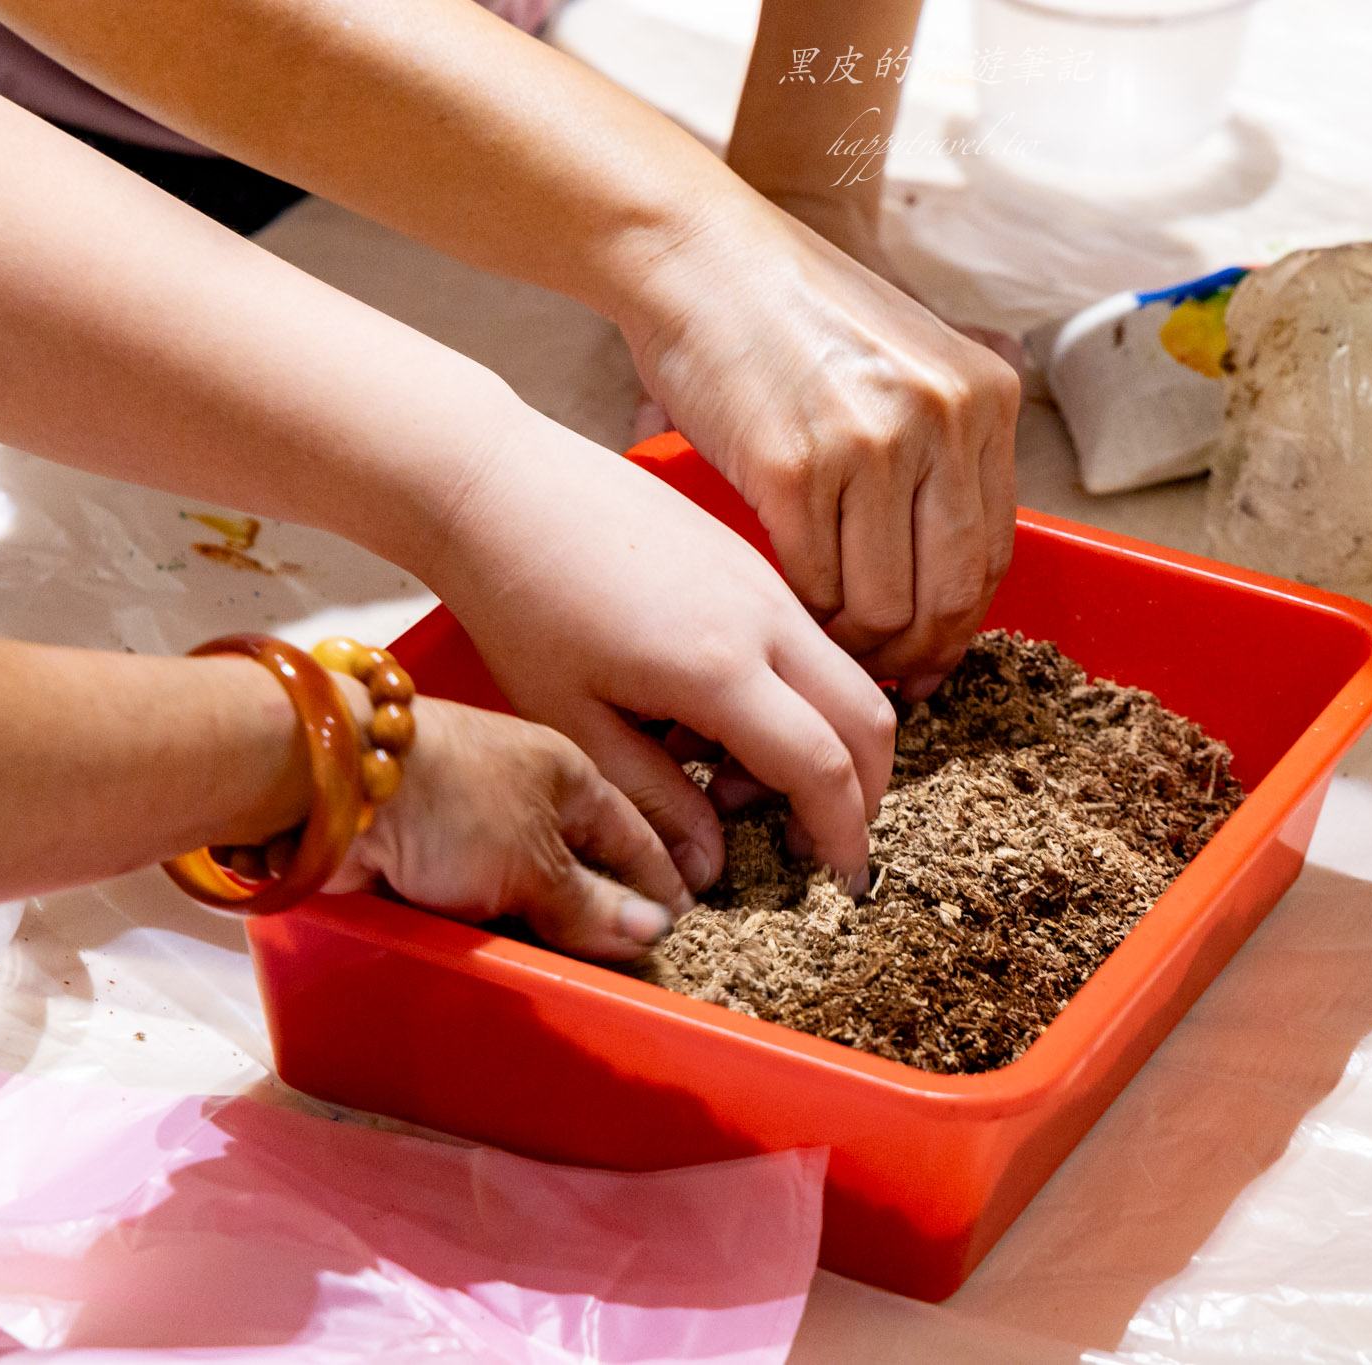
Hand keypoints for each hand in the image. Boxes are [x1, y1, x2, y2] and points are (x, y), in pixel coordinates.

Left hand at [327, 695, 689, 961]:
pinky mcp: (422, 849)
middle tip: (630, 966)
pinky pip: (474, 898)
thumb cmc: (455, 803)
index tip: (682, 928)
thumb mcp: (536, 861)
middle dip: (601, 911)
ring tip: (572, 972)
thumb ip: (591, 905)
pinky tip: (506, 955)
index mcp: (568, 774)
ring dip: (542, 925)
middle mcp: (523, 792)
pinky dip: (491, 926)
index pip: (632, 835)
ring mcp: (470, 821)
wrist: (332, 783)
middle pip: (578, 862)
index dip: (659, 882)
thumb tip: (655, 933)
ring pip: (524, 885)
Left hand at [425, 411, 894, 892]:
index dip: (843, 834)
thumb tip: (708, 870)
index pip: (823, 767)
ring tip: (734, 778)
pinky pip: (812, 642)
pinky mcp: (752, 561)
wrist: (500, 485)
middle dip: (864, 793)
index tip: (840, 881)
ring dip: (827, 743)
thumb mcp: (573, 723)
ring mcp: (766, 583)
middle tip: (812, 842)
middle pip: (871, 718)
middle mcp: (766, 619)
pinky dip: (800, 698)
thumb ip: (653, 800)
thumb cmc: (520, 601)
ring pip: (848, 677)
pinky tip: (716, 717)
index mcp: (721, 668)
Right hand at [619, 195, 1021, 702]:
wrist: (698, 255)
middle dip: (915, 655)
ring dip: (852, 645)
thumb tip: (950, 579)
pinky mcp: (795, 466)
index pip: (995, 551)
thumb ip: (943, 445)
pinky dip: (801, 614)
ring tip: (824, 644)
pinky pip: (814, 585)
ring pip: (882, 605)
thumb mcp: (906, 358)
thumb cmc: (790, 314)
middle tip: (881, 678)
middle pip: (950, 593)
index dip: (962, 625)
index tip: (932, 658)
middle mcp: (943, 418)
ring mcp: (872, 442)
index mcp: (984, 396)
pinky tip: (784, 608)